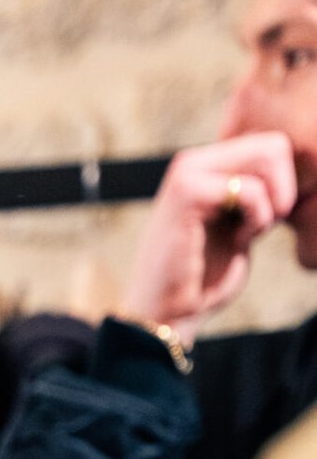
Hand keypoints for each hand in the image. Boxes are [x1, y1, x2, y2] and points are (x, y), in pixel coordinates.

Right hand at [123, 133, 296, 335]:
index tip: (265, 221)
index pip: (271, 146)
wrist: (167, 313)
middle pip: (274, 145)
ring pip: (267, 158)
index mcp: (206, 168)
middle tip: (264, 226)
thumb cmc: (203, 281)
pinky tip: (237, 239)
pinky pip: (250, 189)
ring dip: (272, 204)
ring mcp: (188, 173)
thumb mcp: (239, 228)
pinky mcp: (187, 192)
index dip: (285, 185)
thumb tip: (291, 175)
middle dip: (284, 191)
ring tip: (247, 232)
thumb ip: (255, 198)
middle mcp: (195, 161)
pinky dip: (257, 219)